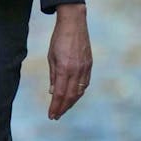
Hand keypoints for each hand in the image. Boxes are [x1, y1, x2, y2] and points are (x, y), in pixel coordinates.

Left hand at [47, 3, 92, 119]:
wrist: (74, 23)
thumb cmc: (59, 39)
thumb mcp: (51, 56)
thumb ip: (53, 75)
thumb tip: (52, 92)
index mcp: (64, 68)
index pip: (59, 93)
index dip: (55, 106)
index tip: (51, 115)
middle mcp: (76, 71)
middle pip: (70, 96)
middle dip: (63, 108)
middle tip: (56, 116)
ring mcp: (85, 68)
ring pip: (79, 91)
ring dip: (71, 102)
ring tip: (63, 109)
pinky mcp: (90, 65)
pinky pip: (85, 84)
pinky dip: (79, 92)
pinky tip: (73, 96)